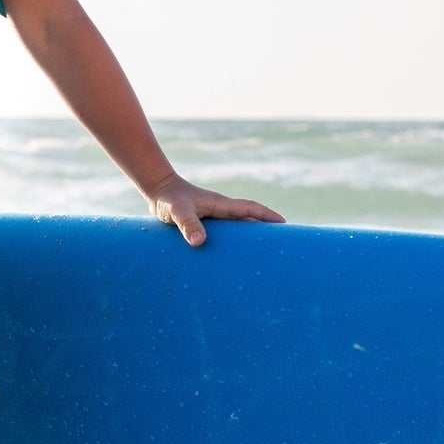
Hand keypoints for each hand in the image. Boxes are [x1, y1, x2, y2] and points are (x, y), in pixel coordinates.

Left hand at [143, 174, 284, 247]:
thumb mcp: (177, 212)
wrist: (159, 191)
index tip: (284, 223)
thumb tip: (199, 242)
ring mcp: (215, 215)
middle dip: (266, 227)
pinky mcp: (207, 222)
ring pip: (239, 225)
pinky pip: (227, 231)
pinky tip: (236, 253)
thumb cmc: (168, 200)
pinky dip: (236, 240)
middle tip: (281, 242)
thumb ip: (188, 224)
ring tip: (263, 252)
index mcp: (220, 204)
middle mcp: (221, 209)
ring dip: (252, 234)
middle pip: (250, 218)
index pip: (249, 208)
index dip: (267, 215)